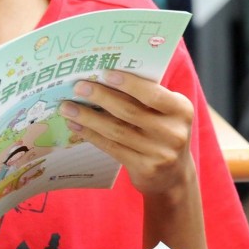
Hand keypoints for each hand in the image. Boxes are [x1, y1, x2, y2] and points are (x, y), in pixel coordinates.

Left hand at [60, 71, 195, 195]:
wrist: (175, 175)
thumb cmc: (164, 131)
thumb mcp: (166, 112)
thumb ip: (146, 96)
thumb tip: (104, 77)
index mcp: (180, 110)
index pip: (152, 93)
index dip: (128, 83)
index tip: (104, 73)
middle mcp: (173, 132)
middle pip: (130, 111)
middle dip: (101, 96)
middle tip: (79, 87)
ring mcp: (160, 153)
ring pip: (116, 130)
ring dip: (88, 117)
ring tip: (68, 107)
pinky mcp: (145, 169)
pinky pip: (112, 147)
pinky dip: (92, 135)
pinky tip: (76, 125)